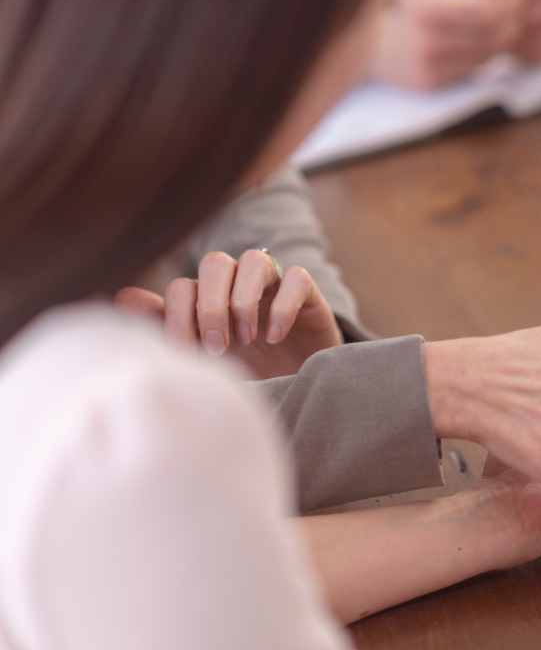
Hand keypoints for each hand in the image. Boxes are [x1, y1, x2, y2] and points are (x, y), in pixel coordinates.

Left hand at [115, 250, 342, 378]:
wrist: (301, 388)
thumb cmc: (249, 374)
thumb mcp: (204, 359)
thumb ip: (166, 327)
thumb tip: (123, 297)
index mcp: (209, 300)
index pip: (182, 287)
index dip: (179, 317)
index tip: (188, 353)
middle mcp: (239, 286)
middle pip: (215, 263)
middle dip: (210, 307)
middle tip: (217, 348)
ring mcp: (274, 287)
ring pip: (254, 261)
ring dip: (243, 300)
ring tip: (247, 339)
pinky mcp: (308, 295)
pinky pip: (296, 278)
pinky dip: (282, 306)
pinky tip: (276, 337)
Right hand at [371, 0, 526, 89]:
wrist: (360, 40)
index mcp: (421, 9)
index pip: (484, 11)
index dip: (507, 1)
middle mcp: (426, 44)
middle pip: (493, 35)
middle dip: (511, 19)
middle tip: (515, 6)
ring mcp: (429, 68)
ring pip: (488, 54)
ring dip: (499, 37)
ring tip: (494, 19)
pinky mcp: (432, 84)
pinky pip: (472, 69)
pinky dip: (481, 52)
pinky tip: (474, 37)